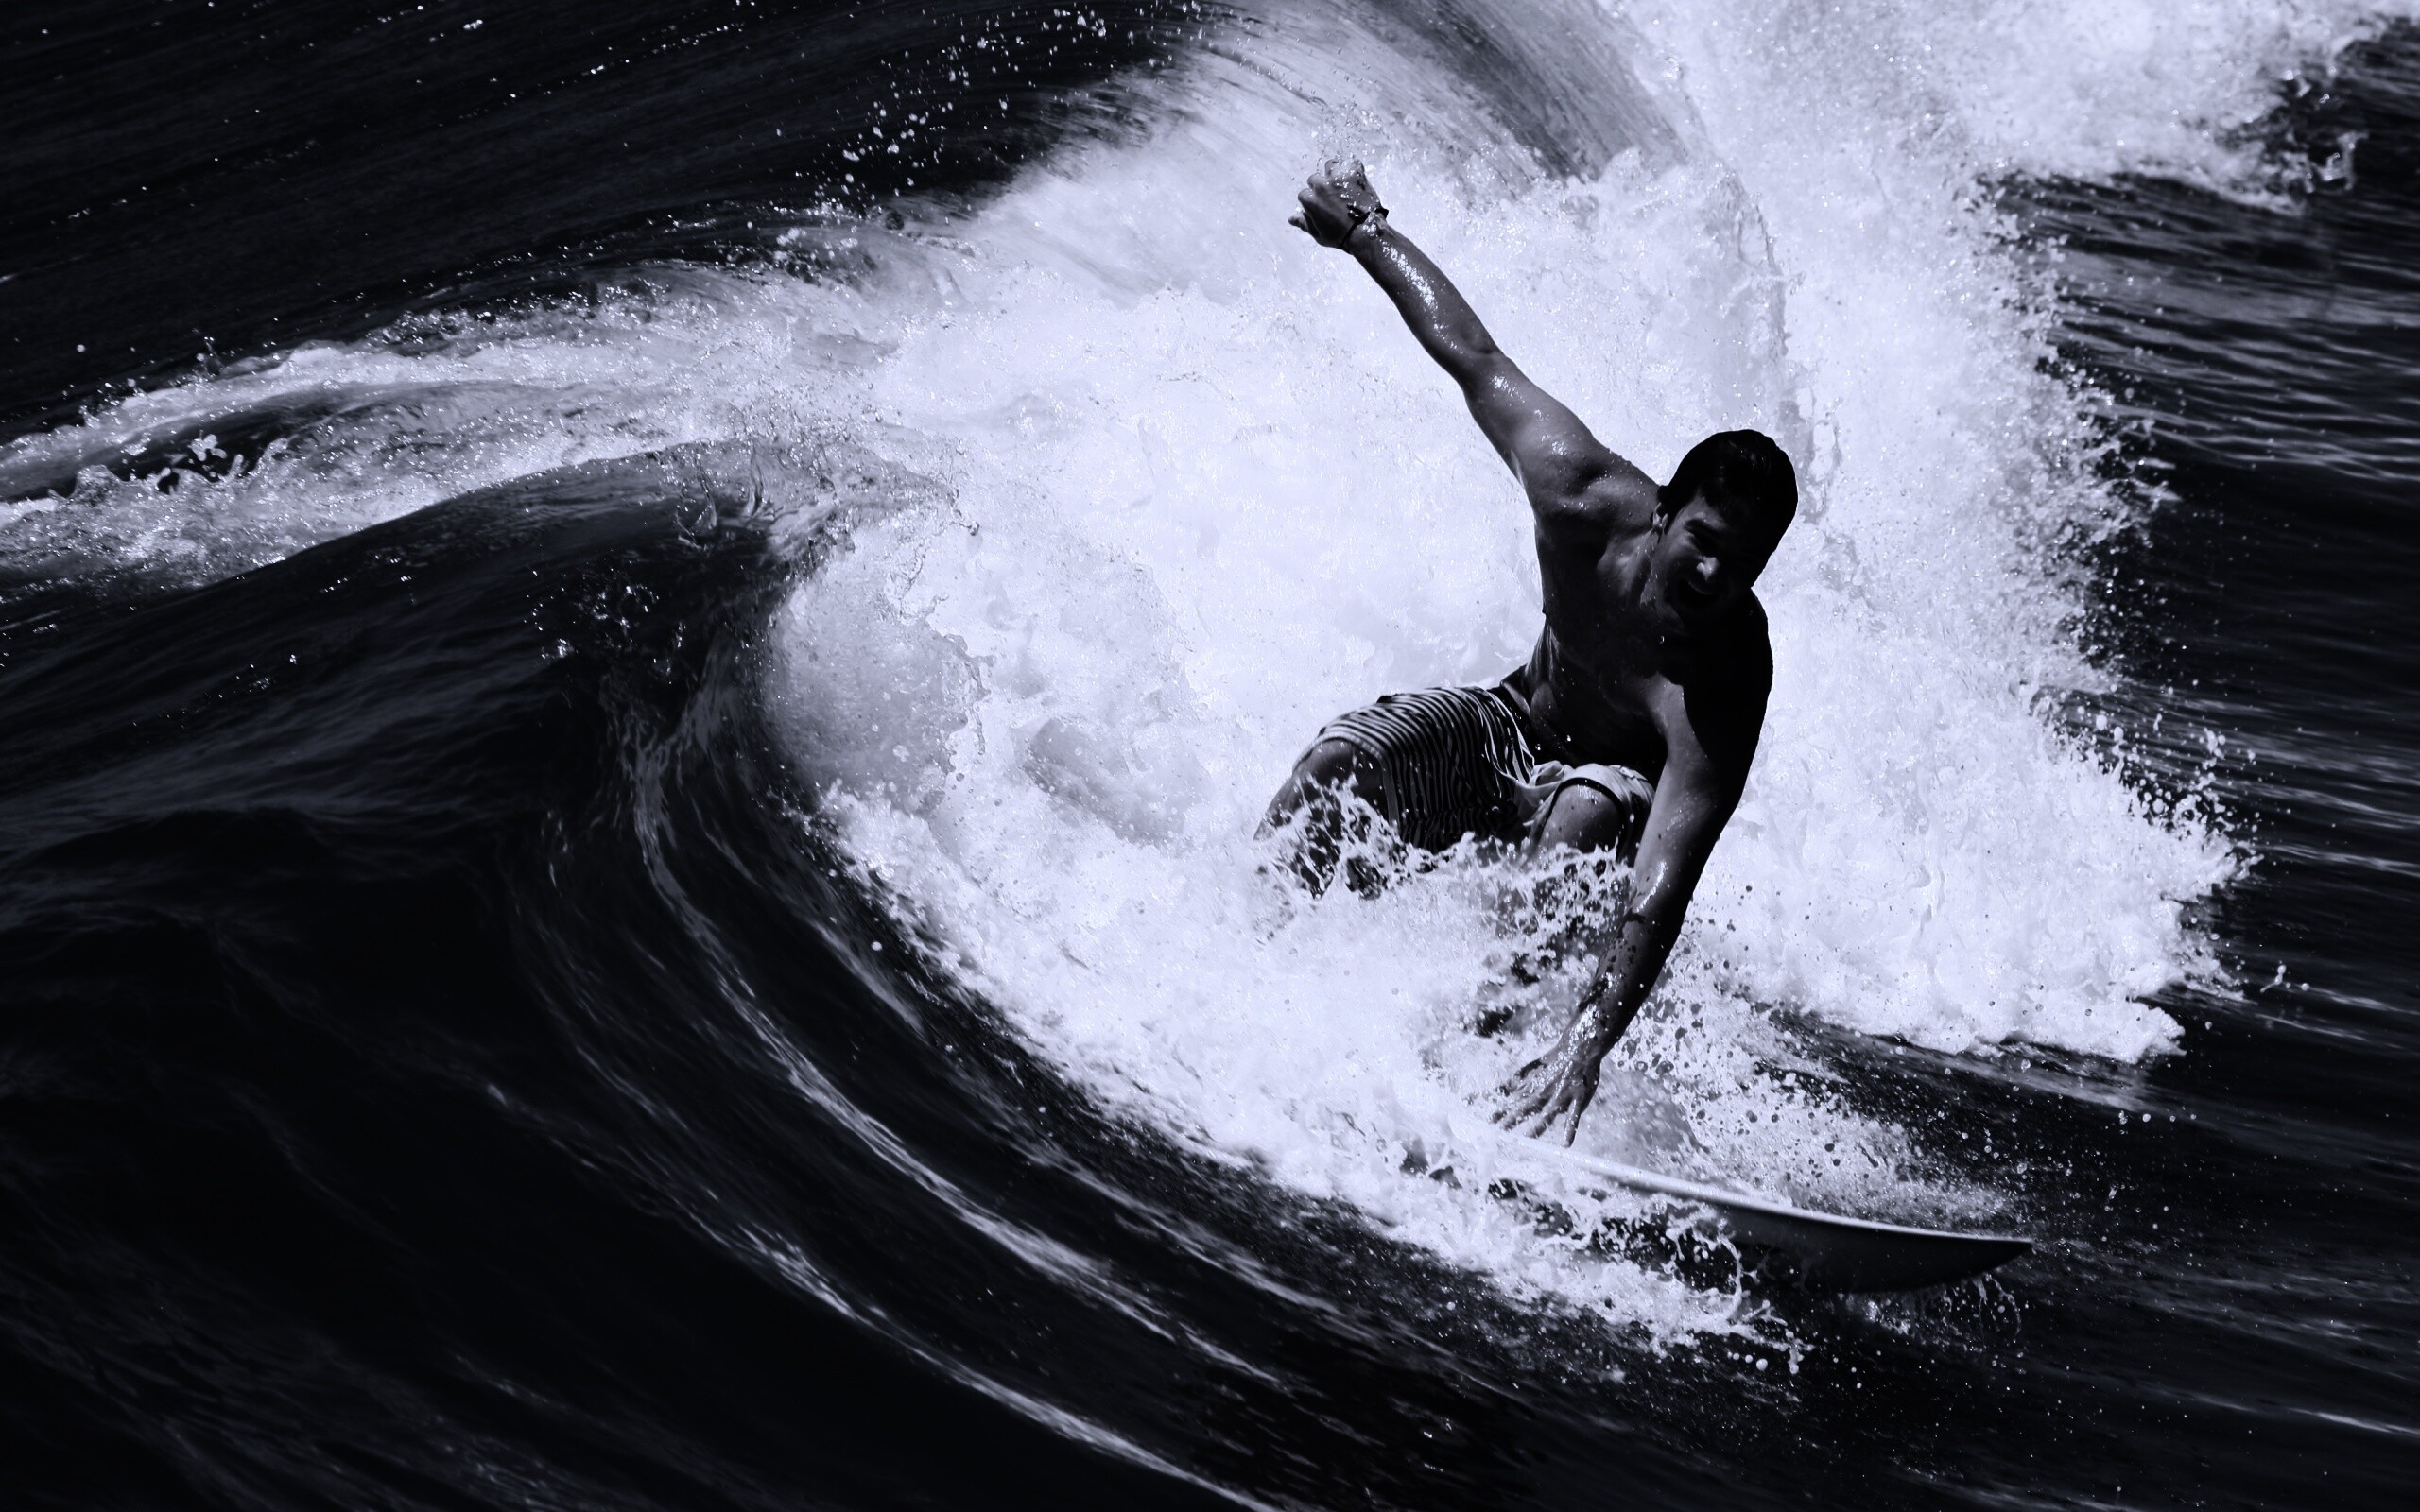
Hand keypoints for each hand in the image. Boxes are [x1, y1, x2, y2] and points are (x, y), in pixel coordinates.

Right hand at [1289, 160, 1385, 249]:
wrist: (1365, 233)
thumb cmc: (1341, 237)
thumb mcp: (1319, 234)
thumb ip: (1304, 224)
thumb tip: (1291, 219)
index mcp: (1310, 199)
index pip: (1304, 194)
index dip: (1312, 200)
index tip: (1321, 206)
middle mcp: (1321, 186)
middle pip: (1315, 179)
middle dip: (1321, 186)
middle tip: (1332, 196)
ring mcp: (1337, 178)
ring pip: (1331, 166)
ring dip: (1334, 172)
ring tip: (1341, 183)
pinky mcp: (1354, 173)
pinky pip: (1351, 163)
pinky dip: (1352, 168)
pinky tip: (1354, 178)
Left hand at [1493, 1027, 1608, 1144]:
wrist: (1578, 1047)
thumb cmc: (1555, 1060)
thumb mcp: (1534, 1070)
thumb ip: (1522, 1083)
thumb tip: (1506, 1093)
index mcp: (1534, 1086)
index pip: (1514, 1101)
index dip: (1501, 1111)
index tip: (1488, 1122)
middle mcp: (1544, 1092)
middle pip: (1525, 1109)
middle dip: (1511, 1120)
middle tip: (1498, 1132)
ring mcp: (1561, 1096)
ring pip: (1546, 1115)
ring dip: (1536, 1128)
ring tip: (1525, 1139)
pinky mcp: (1578, 1099)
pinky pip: (1574, 1117)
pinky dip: (1570, 1130)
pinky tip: (1566, 1144)